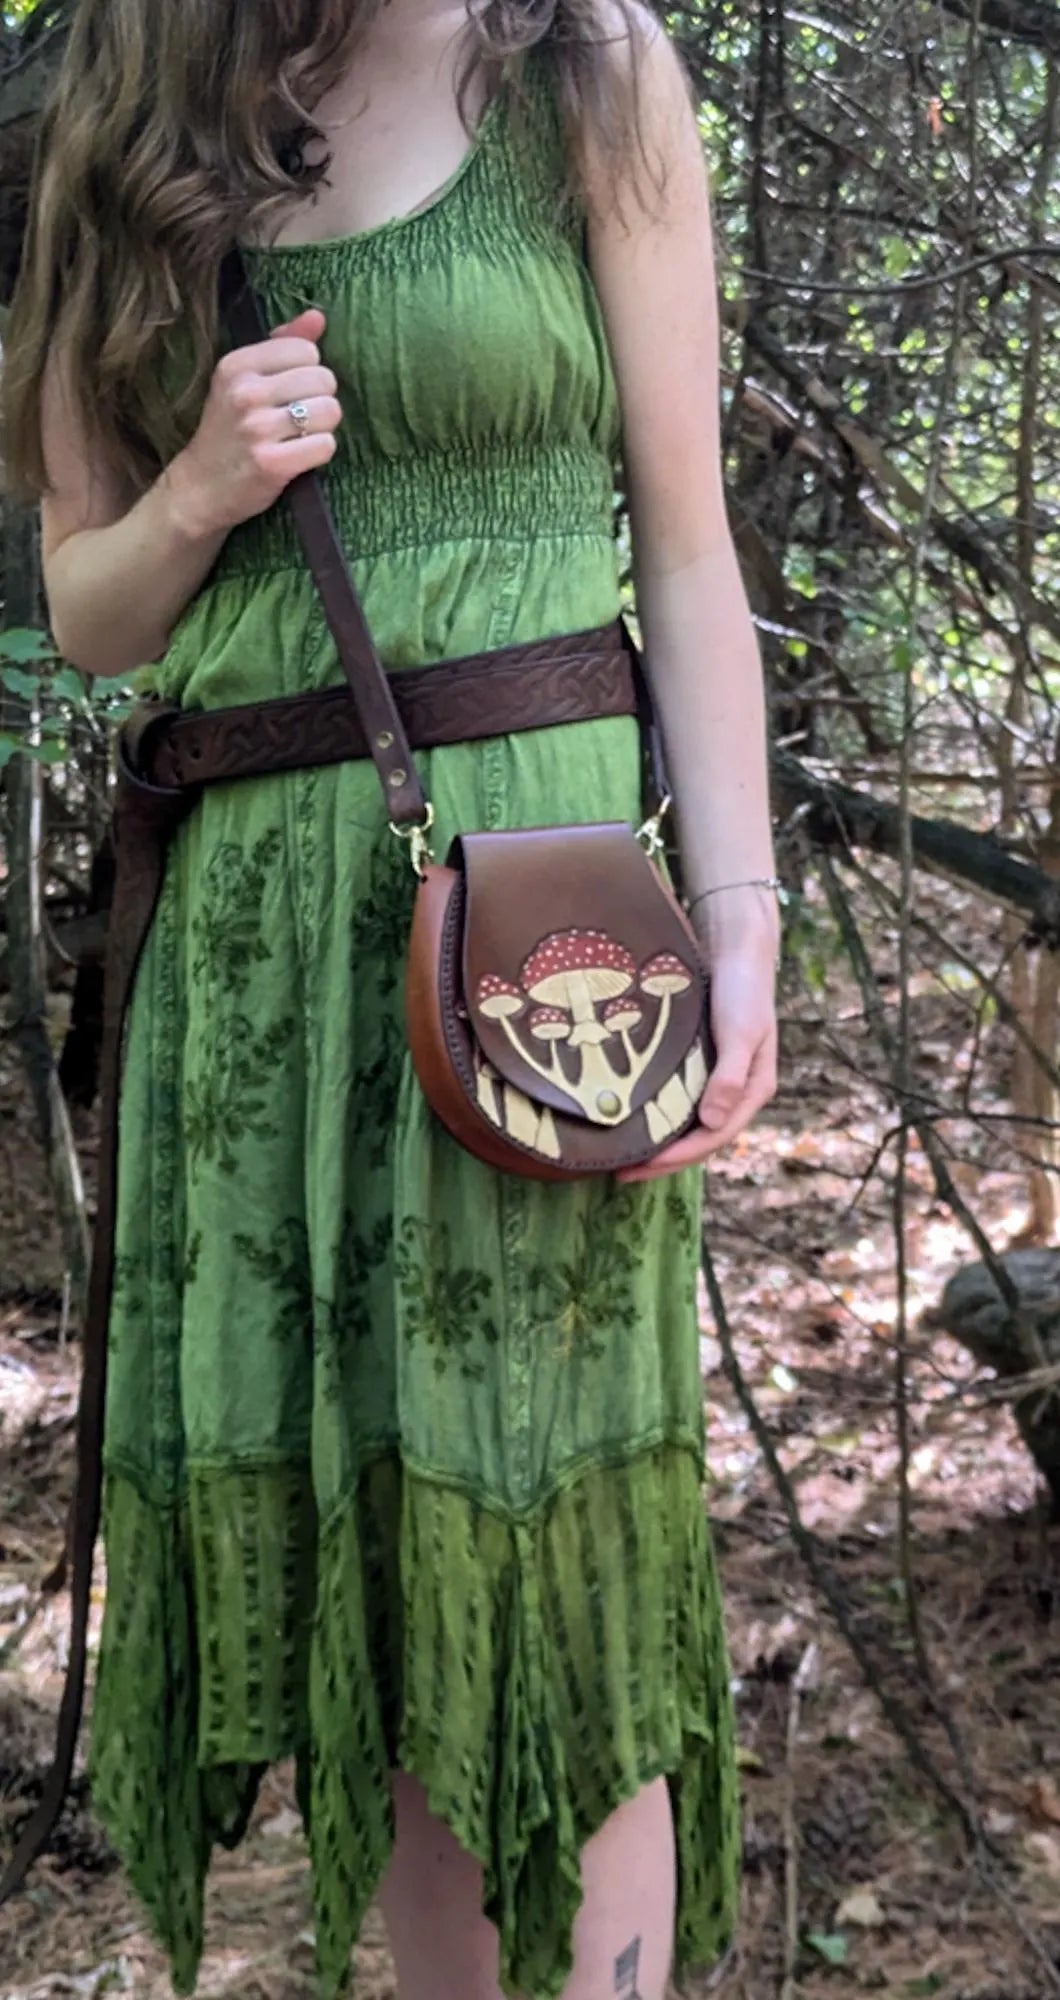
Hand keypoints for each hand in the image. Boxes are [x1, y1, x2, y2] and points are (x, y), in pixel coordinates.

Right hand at [166, 308, 342, 538]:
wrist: (200, 488)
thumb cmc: (228, 430)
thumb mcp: (243, 380)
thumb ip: (282, 344)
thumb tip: (318, 317)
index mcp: (237, 365)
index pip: (306, 350)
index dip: (308, 372)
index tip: (291, 391)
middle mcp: (245, 392)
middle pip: (324, 380)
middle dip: (320, 399)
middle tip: (299, 417)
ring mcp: (257, 429)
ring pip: (329, 412)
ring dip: (323, 427)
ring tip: (300, 436)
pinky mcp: (272, 463)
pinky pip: (325, 445)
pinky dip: (319, 452)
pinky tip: (299, 456)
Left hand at [617, 924, 777, 1183]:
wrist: (737, 948)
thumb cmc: (742, 989)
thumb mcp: (741, 1032)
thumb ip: (730, 1077)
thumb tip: (713, 1123)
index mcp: (754, 1090)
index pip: (714, 1137)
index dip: (680, 1156)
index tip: (644, 1166)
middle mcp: (737, 1090)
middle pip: (701, 1138)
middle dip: (665, 1160)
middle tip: (622, 1174)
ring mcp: (719, 1077)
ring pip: (689, 1121)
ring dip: (661, 1142)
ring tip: (625, 1156)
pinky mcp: (702, 1062)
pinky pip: (679, 1098)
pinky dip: (659, 1114)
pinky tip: (635, 1117)